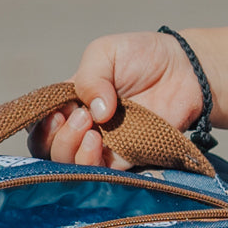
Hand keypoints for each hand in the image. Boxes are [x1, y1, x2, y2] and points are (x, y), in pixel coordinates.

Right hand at [27, 31, 203, 167]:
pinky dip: (91, 165)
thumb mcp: (106, 52)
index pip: (41, 125)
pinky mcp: (124, 160)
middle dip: (57, 139)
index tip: (58, 112)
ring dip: (72, 153)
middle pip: (49, 150)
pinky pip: (99, 175)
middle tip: (81, 118)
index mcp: (71, 103)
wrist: (185, 68)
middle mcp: (82, 127)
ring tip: (93, 132)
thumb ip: (90, 77)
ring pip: (69, 167)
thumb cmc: (143, 55)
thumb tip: (93, 113)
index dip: (42, 124)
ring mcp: (102, 145)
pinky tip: (100, 145)